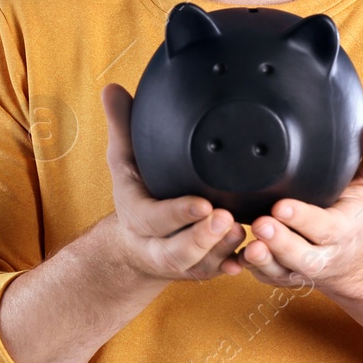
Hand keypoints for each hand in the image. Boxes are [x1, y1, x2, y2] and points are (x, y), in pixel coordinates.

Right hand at [100, 83, 246, 283]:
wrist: (134, 242)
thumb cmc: (137, 191)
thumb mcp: (124, 159)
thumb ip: (123, 126)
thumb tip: (111, 89)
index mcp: (137, 216)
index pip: (153, 219)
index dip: (178, 215)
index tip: (202, 203)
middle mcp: (156, 244)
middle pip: (177, 251)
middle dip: (202, 238)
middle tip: (226, 216)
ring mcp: (180, 261)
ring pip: (201, 264)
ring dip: (222, 249)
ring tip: (242, 229)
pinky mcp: (201, 269)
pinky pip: (217, 273)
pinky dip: (233, 265)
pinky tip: (251, 255)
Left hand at [238, 125, 362, 291]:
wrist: (352, 256)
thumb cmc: (356, 214)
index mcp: (343, 231)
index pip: (325, 228)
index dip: (303, 219)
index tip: (281, 205)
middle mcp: (323, 255)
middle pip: (303, 257)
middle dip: (282, 243)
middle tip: (261, 224)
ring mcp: (299, 269)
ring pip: (280, 271)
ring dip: (263, 260)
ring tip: (250, 245)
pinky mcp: (281, 275)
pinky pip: (264, 277)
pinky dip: (250, 269)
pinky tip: (236, 257)